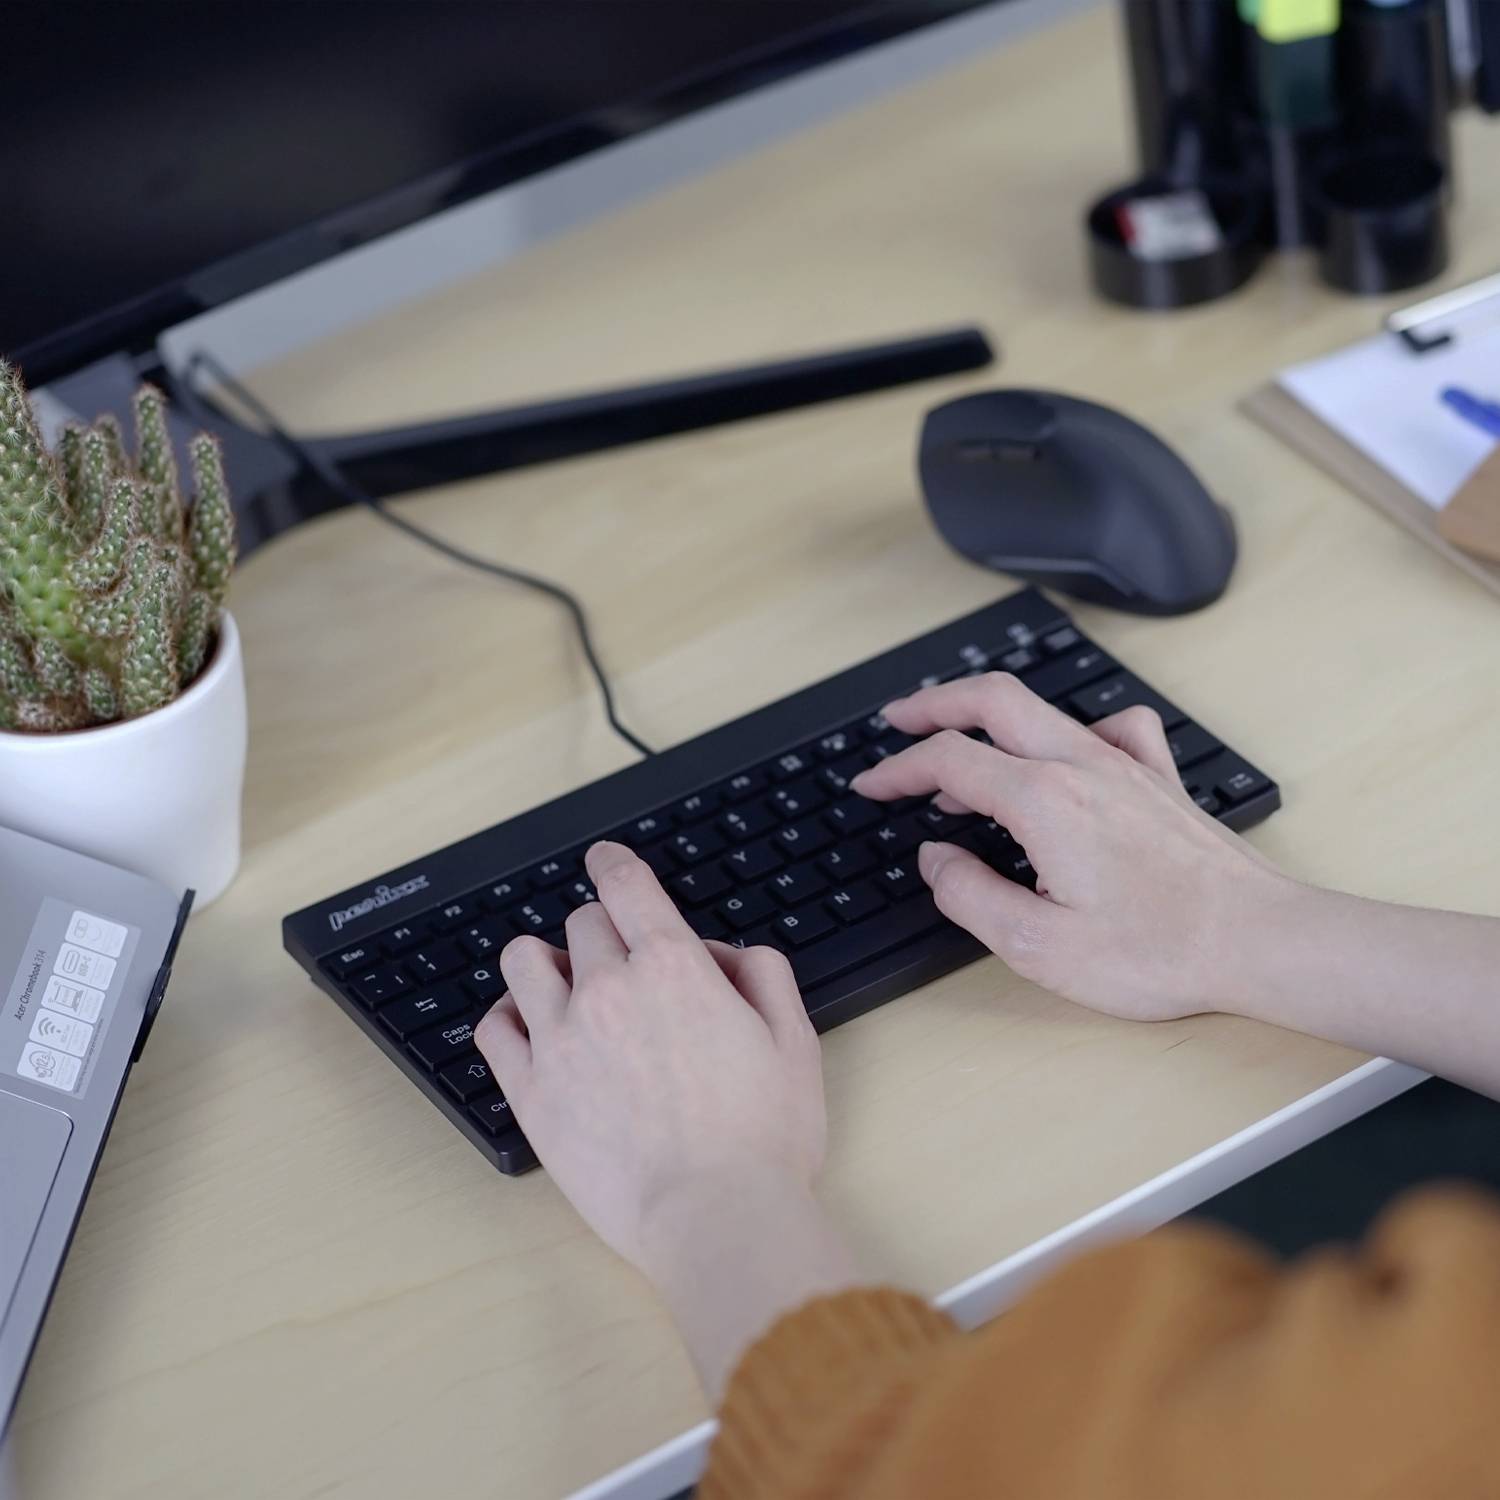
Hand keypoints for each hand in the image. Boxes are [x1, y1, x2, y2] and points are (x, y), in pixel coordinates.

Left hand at [474, 842, 825, 1271]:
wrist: (717, 1218)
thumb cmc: (764, 1139)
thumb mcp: (795, 1039)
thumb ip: (762, 974)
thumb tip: (723, 953)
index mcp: (673, 966)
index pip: (626, 884)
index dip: (614, 863)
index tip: (607, 861)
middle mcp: (609, 989)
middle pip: (582, 922)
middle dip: (604, 932)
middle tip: (622, 966)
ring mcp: (561, 1038)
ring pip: (523, 959)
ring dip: (545, 961)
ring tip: (564, 986)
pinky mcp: (530, 1091)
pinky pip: (493, 1027)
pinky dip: (508, 1016)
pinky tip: (530, 1029)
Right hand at [849, 673, 1289, 1020]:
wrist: (1257, 941)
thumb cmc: (1160, 951)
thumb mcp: (1039, 946)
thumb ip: (971, 896)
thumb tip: (938, 860)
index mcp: (1043, 802)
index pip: (948, 761)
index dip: (897, 770)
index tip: (871, 786)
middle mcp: (1082, 767)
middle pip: (991, 700)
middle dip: (933, 703)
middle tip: (896, 722)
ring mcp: (1125, 766)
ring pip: (1042, 710)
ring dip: (987, 717)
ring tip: (957, 749)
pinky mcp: (1158, 782)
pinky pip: (1112, 727)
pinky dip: (1074, 729)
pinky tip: (1070, 753)